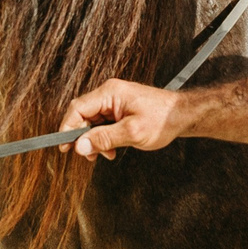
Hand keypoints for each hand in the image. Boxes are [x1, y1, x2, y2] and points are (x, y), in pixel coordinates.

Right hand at [62, 80, 191, 158]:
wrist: (183, 116)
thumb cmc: (162, 119)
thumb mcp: (132, 132)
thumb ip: (104, 138)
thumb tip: (80, 146)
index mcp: (110, 92)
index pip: (78, 108)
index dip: (67, 128)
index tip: (64, 147)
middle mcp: (109, 94)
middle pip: (83, 115)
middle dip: (83, 137)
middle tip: (89, 155)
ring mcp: (115, 101)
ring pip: (92, 122)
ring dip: (95, 140)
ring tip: (106, 154)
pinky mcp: (120, 109)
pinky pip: (103, 123)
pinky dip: (104, 138)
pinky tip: (112, 149)